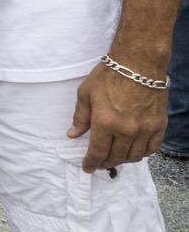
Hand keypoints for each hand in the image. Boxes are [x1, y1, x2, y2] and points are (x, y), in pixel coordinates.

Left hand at [68, 51, 167, 171]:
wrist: (139, 64)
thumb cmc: (109, 76)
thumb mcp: (86, 93)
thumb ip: (81, 117)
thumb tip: (73, 135)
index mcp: (105, 122)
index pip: (97, 152)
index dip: (91, 163)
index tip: (87, 167)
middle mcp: (126, 130)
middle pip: (116, 157)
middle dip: (105, 163)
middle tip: (99, 163)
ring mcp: (145, 129)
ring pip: (134, 156)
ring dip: (123, 160)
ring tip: (115, 157)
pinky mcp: (159, 125)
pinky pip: (152, 148)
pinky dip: (143, 153)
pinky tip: (135, 150)